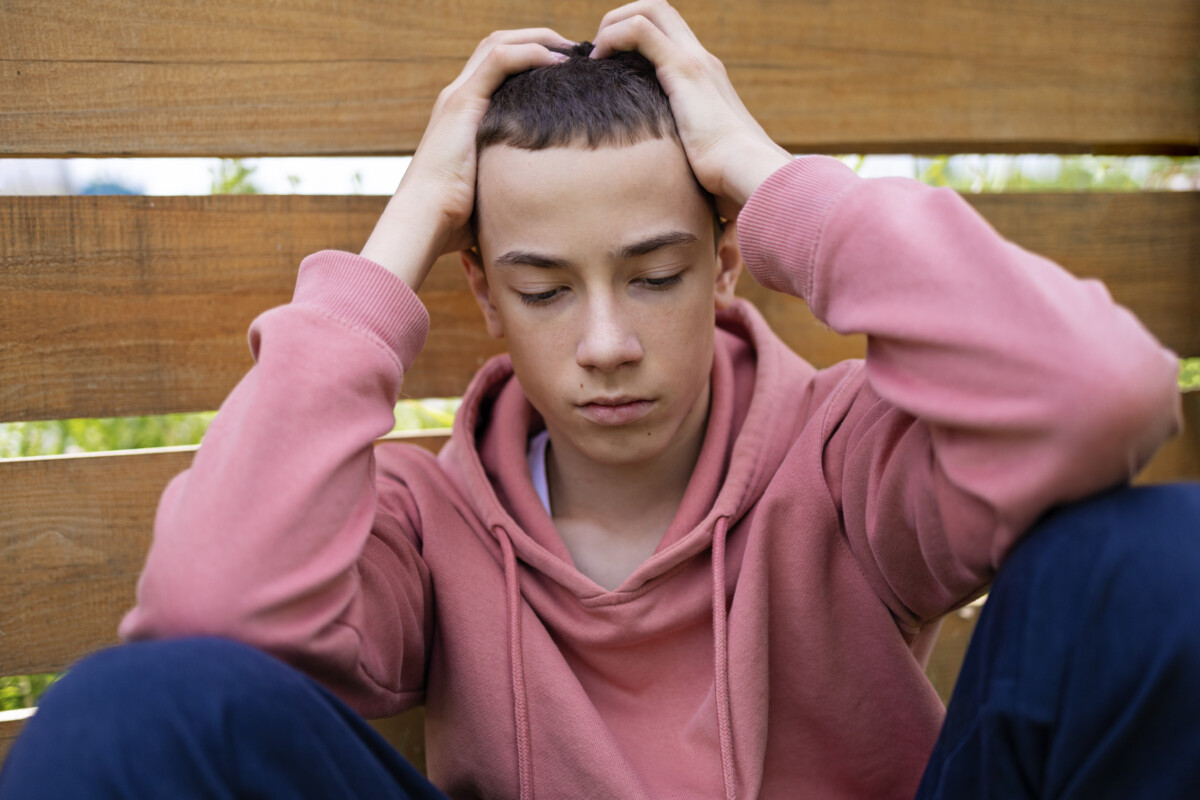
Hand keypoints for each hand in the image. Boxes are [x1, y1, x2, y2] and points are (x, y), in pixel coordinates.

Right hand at [361, 30, 569, 289]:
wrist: (425, 221)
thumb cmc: (456, 219)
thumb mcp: (493, 189)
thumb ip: (513, 180)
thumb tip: (547, 199)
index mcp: (463, 114)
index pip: (497, 66)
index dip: (531, 57)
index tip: (567, 69)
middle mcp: (458, 97)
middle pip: (498, 44)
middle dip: (539, 40)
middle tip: (576, 51)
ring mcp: (457, 97)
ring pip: (499, 43)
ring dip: (539, 39)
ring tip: (572, 50)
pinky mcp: (462, 103)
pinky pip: (499, 59)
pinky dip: (530, 53)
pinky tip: (558, 63)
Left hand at [591, 0, 790, 218]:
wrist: (750, 176)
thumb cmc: (729, 182)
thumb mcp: (700, 163)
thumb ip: (684, 159)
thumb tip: (674, 191)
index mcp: (706, 79)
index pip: (670, 35)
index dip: (636, 37)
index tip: (611, 66)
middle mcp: (702, 61)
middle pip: (660, 10)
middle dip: (622, 17)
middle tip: (599, 51)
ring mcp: (694, 61)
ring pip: (650, 9)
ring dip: (614, 22)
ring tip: (596, 55)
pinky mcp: (683, 70)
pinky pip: (640, 31)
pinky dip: (613, 36)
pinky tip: (599, 62)